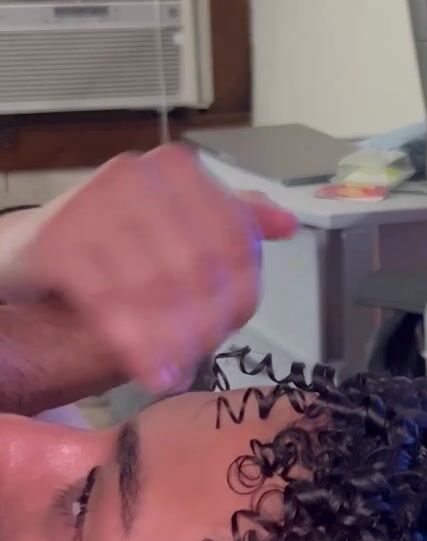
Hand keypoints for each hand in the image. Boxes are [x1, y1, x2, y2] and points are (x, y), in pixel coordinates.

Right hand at [0, 146, 295, 393]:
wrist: (26, 250)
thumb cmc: (107, 239)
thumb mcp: (170, 223)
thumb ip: (228, 219)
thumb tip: (287, 223)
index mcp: (176, 167)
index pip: (234, 237)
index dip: (238, 290)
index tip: (231, 327)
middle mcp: (139, 175)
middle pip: (201, 266)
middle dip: (206, 319)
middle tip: (202, 356)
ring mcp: (97, 202)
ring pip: (159, 289)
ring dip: (174, 340)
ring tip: (179, 370)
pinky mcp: (61, 240)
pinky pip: (112, 303)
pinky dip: (136, 344)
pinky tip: (151, 372)